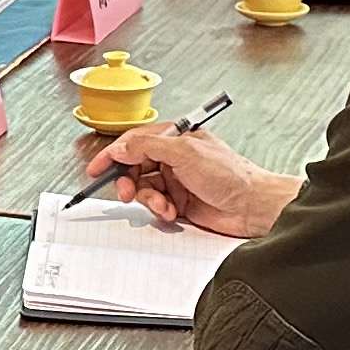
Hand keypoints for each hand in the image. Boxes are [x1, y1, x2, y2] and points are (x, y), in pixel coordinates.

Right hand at [78, 125, 294, 239]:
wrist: (252, 206)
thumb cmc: (231, 174)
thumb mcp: (185, 152)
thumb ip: (148, 146)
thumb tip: (121, 146)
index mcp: (175, 138)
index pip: (134, 142)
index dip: (113, 154)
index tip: (97, 168)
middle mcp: (174, 158)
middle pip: (135, 167)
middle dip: (129, 180)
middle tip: (127, 192)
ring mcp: (176, 181)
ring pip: (144, 189)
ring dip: (148, 199)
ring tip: (163, 205)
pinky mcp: (180, 202)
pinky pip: (156, 206)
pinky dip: (160, 210)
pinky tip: (173, 211)